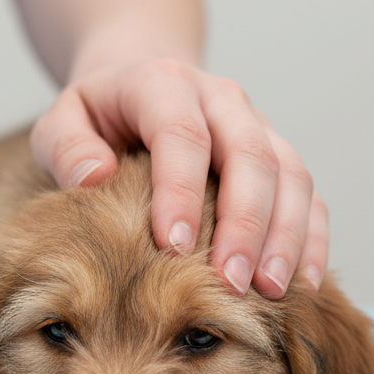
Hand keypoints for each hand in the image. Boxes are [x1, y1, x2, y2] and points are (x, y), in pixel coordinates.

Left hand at [30, 57, 327, 298]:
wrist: (140, 80)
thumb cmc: (98, 115)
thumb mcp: (63, 119)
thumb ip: (67, 147)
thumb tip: (95, 178)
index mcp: (165, 84)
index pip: (183, 135)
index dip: (182, 191)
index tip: (173, 248)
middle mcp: (222, 100)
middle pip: (251, 156)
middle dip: (245, 224)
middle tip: (231, 282)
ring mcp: (258, 126)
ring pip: (291, 175)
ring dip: (286, 237)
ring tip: (271, 292)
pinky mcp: (279, 156)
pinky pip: (309, 196)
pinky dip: (311, 240)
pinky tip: (303, 286)